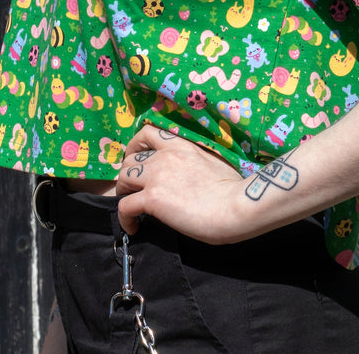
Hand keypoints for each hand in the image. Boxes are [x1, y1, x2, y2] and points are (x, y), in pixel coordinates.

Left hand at [115, 124, 245, 243]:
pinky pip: (124, 207)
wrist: (235, 206)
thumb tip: (192, 172)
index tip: (135, 158)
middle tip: (132, 188)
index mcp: (181, 144)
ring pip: (123, 178)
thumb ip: (196, 160)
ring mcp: (156, 176)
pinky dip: (124, 218)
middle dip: (127, 173)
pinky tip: (133, 227)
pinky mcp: (152, 199)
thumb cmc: (233, 188)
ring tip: (130, 205)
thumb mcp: (213, 161)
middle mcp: (165, 156)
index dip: (135, 145)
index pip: (147, 132)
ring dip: (123, 192)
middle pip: (130, 158)